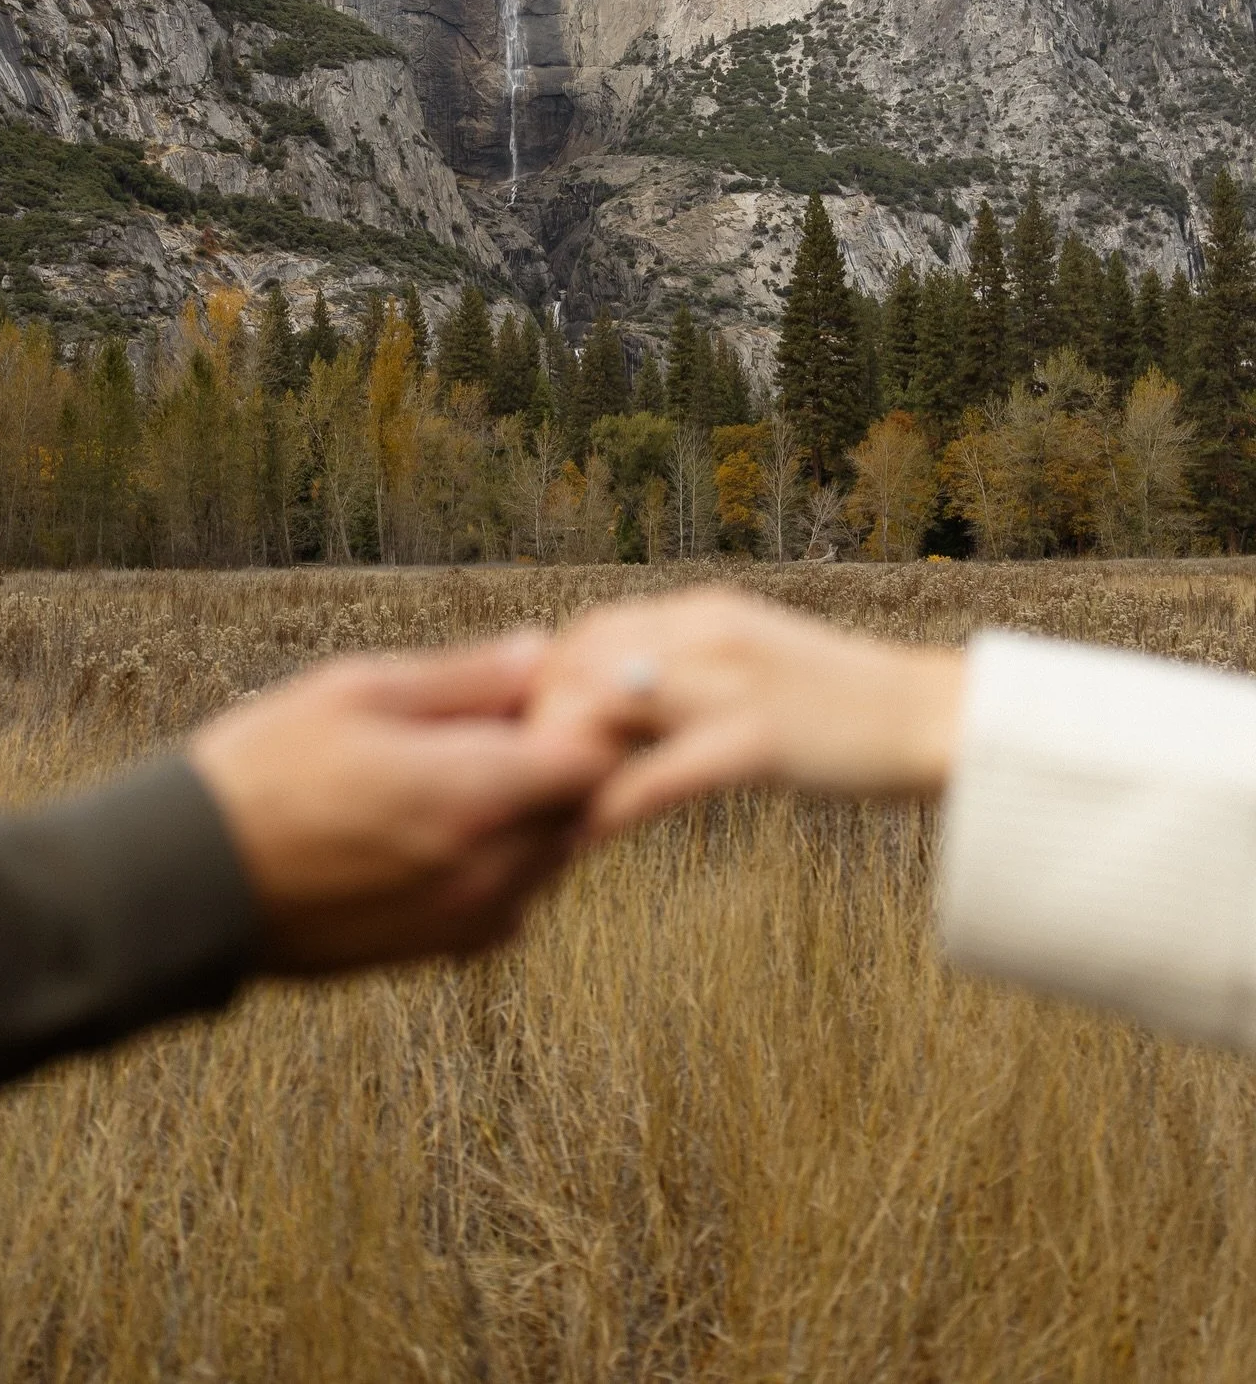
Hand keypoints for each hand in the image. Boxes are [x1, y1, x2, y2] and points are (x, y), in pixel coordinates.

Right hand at [189, 633, 616, 974]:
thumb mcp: (358, 691)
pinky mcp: (434, 953)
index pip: (592, 762)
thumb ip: (464, 678)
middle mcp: (486, 868)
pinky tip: (439, 834)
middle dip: (557, 768)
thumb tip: (537, 652)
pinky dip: (500, 868)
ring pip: (549, 862)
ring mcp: (463, 920)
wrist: (188, 880)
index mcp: (474, 794)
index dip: (578, 721)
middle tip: (497, 729)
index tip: (540, 696)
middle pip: (579, 814)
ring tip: (456, 777)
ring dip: (531, 819)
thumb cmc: (264, 769)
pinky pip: (509, 907)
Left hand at [528, 591, 965, 834]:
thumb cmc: (839, 706)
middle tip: (520, 789)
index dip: (544, 686)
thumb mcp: (751, 665)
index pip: (586, 632)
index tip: (528, 742)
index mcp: (702, 612)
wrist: (936, 719)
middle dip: (537, 725)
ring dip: (557, 765)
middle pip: (578, 664)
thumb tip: (613, 703)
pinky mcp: (758, 740)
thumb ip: (685, 671)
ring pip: (603, 708)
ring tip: (533, 817)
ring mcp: (732, 683)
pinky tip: (581, 844)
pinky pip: (658, 775)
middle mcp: (706, 633)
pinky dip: (608, 810)